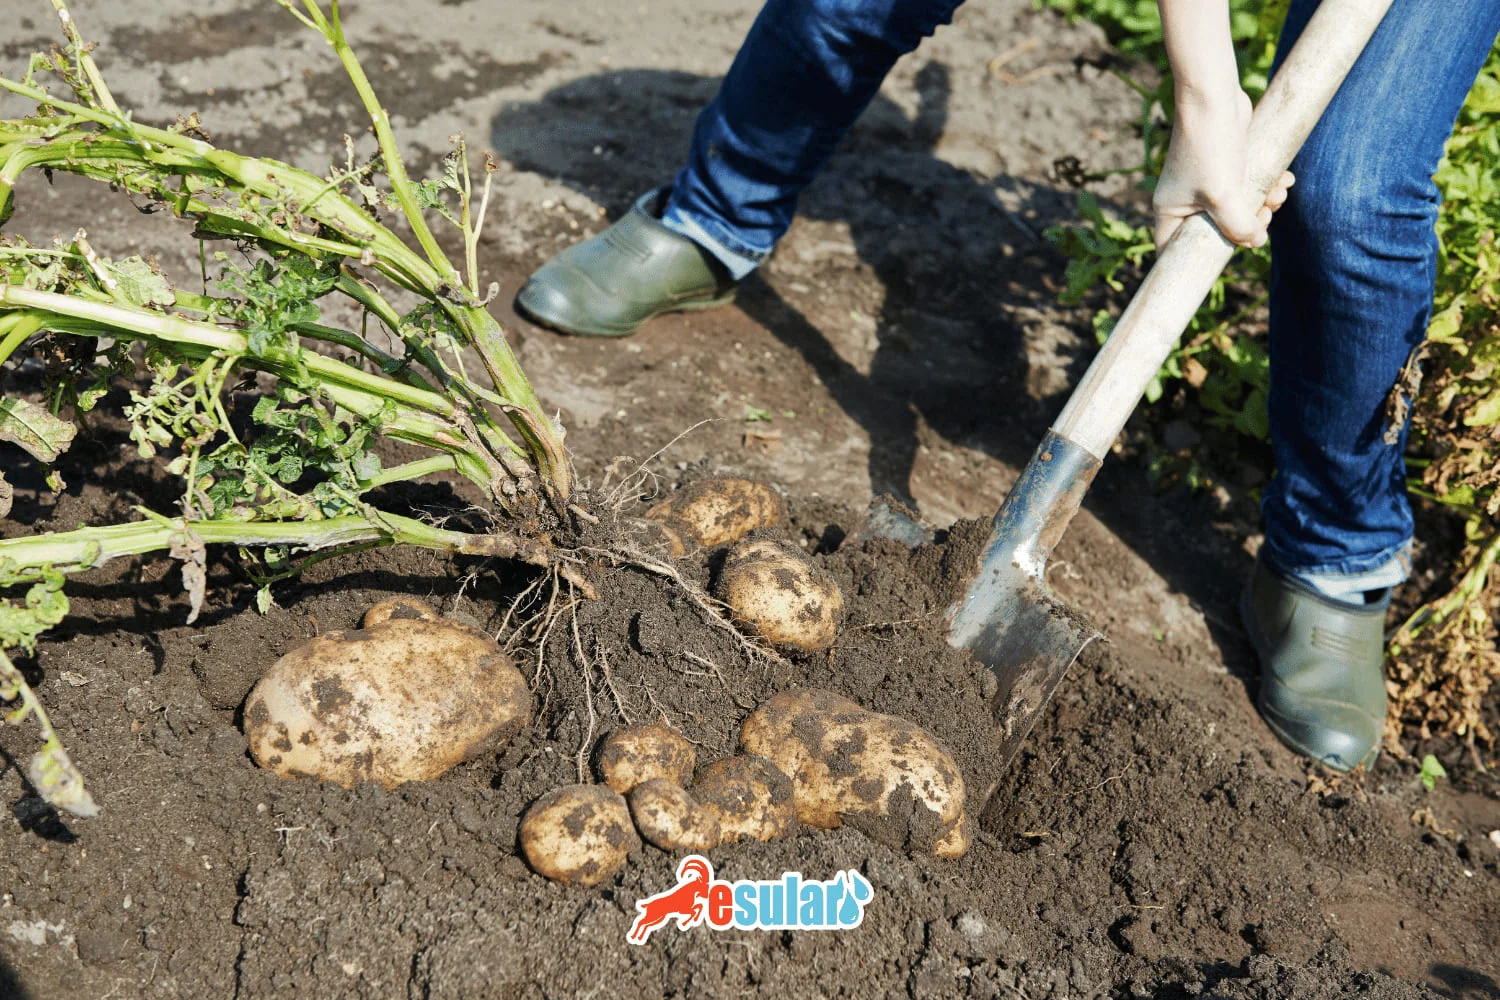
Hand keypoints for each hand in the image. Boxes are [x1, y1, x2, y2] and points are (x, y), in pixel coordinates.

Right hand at [1152, 86, 1294, 250]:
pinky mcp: (1224, 167)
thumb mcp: (1223, 195)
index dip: (1197, 262)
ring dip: (1264, 204)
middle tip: (1266, 215)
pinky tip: (1282, 178)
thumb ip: (1239, 226)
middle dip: (1246, 226)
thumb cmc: (1209, 147)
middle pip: (1214, 232)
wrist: (1214, 97)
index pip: (1173, 251)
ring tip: (1279, 192)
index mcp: (1170, 211)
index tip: (1225, 259)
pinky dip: (1265, 186)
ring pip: (1236, 210)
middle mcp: (1184, 200)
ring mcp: (1204, 184)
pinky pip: (1246, 188)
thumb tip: (1256, 242)